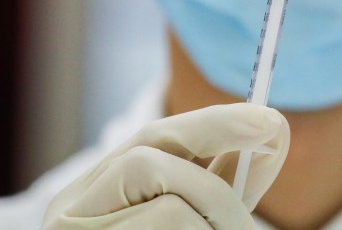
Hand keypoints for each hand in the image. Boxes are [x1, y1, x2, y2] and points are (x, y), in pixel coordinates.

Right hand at [42, 103, 288, 229]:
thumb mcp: (189, 228)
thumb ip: (222, 186)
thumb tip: (271, 134)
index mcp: (93, 195)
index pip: (153, 137)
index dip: (214, 123)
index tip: (271, 122)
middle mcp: (69, 215)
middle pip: (152, 162)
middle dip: (219, 191)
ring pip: (167, 211)